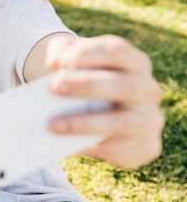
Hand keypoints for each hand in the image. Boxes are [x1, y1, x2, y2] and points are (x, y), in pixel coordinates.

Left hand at [45, 34, 164, 168]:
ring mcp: (150, 119)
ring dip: (85, 123)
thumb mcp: (74, 59)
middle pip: (124, 85)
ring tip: (53, 125)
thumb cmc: (85, 79)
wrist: (102, 113)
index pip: (117, 51)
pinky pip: (122, 150)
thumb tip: (53, 63)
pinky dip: (96, 148)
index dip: (86, 54)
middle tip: (54, 88)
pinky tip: (72, 145)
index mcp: (134, 62)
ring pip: (122, 122)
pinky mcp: (147, 146)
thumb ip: (62, 52)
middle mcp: (148, 89)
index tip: (56, 62)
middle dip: (87, 86)